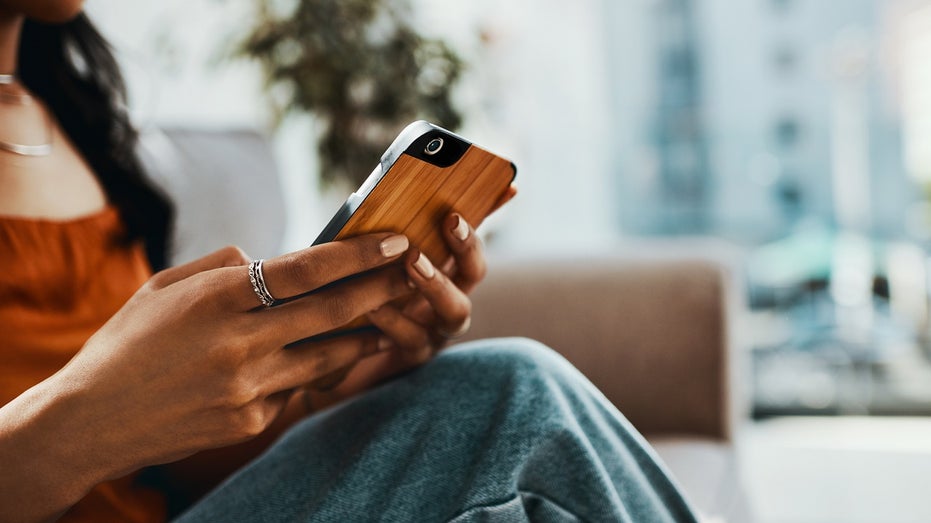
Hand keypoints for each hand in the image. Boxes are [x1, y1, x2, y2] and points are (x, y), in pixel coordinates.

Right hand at [9, 233, 413, 497]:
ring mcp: (248, 389)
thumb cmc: (128, 343)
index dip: (357, 254)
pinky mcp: (252, 422)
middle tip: (416, 272)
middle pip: (332, 311)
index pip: (305, 270)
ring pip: (329, 354)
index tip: (395, 241)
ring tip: (393, 315)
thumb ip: (223, 267)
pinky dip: (317, 369)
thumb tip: (271, 261)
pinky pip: (299, 388)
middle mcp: (239, 344)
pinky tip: (331, 356)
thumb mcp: (165, 286)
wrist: (91, 420)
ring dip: (366, 332)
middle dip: (382, 288)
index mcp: (215, 299)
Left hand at [304, 185, 516, 407]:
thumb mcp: (372, 258)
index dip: (476, 221)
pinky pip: (413, 339)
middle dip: (466, 246)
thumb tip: (393, 196)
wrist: (331, 352)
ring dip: (438, 283)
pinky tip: (373, 306)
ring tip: (413, 261)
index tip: (474, 200)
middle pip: (474, 273)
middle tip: (450, 221)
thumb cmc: (355, 293)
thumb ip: (389, 232)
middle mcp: (448, 300)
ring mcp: (435, 331)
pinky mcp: (412, 357)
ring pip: (455, 311)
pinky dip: (395, 321)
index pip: (470, 241)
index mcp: (444, 271)